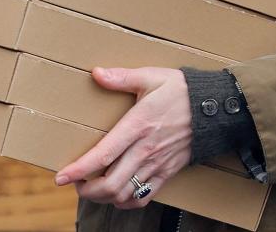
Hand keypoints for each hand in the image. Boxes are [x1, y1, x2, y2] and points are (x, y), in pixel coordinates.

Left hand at [54, 67, 191, 208]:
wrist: (215, 108)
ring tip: (92, 188)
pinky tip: (117, 195)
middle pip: (110, 184)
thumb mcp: (152, 77)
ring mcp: (157, 164)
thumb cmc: (182, 91)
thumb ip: (122, 77)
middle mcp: (145, 150)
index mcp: (137, 126)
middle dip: (86, 189)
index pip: (103, 155)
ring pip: (124, 194)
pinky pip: (144, 196)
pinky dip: (126, 202)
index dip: (79, 169)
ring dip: (103, 197)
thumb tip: (96, 73)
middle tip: (75, 182)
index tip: (61, 177)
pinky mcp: (167, 172)